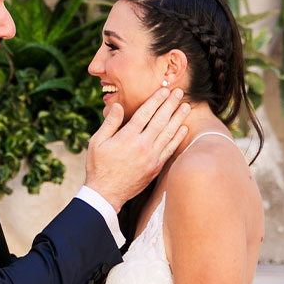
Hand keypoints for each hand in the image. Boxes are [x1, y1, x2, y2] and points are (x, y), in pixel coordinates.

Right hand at [84, 88, 190, 209]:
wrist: (107, 193)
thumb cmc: (99, 165)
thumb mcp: (97, 141)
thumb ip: (110, 123)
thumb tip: (117, 105)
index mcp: (127, 137)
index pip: (145, 113)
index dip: (156, 100)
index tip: (164, 90)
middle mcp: (142, 145)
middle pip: (161, 120)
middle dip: (171, 104)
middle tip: (180, 92)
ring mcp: (152, 157)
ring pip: (168, 133)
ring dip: (178, 118)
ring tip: (186, 106)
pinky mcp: (156, 166)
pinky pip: (170, 149)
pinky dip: (178, 137)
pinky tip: (184, 127)